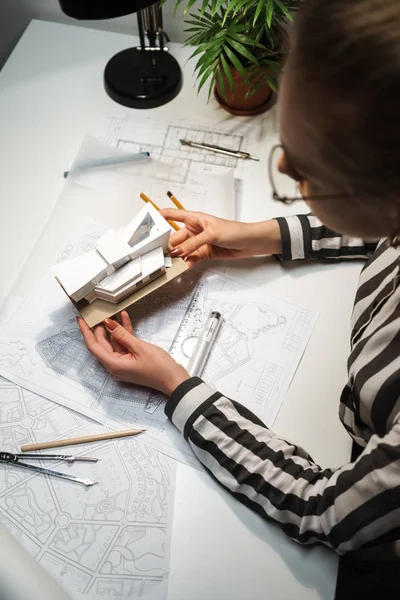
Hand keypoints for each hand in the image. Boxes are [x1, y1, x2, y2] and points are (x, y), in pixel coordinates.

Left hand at [77, 312, 189, 395]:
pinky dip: (124, 333)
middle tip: (98, 313)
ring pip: (113, 343)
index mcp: (113, 365)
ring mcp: (123, 363)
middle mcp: (115, 365)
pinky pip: (124, 345)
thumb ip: (122, 335)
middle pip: (102, 344)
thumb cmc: (159, 369)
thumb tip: (108, 325)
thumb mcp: (139, 348)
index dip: (86, 332)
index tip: (81, 320)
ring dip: (114, 329)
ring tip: (112, 313)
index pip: (93, 346)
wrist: (174, 380)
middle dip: (100, 328)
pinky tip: (124, 319)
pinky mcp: (131, 360)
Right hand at [160, 209, 281, 267]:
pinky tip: (182, 267)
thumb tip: (178, 252)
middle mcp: (194, 230)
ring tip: (168, 263)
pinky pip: (190, 258)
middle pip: (175, 237)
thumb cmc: (234, 230)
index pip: (172, 215)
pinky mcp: (204, 253)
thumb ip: (193, 244)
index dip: (159, 217)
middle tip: (158, 254)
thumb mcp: (211, 235)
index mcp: (194, 218)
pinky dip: (186, 263)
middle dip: (167, 245)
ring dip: (176, 257)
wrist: (250, 243)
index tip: (146, 222)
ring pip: (182, 250)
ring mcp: (198, 242)